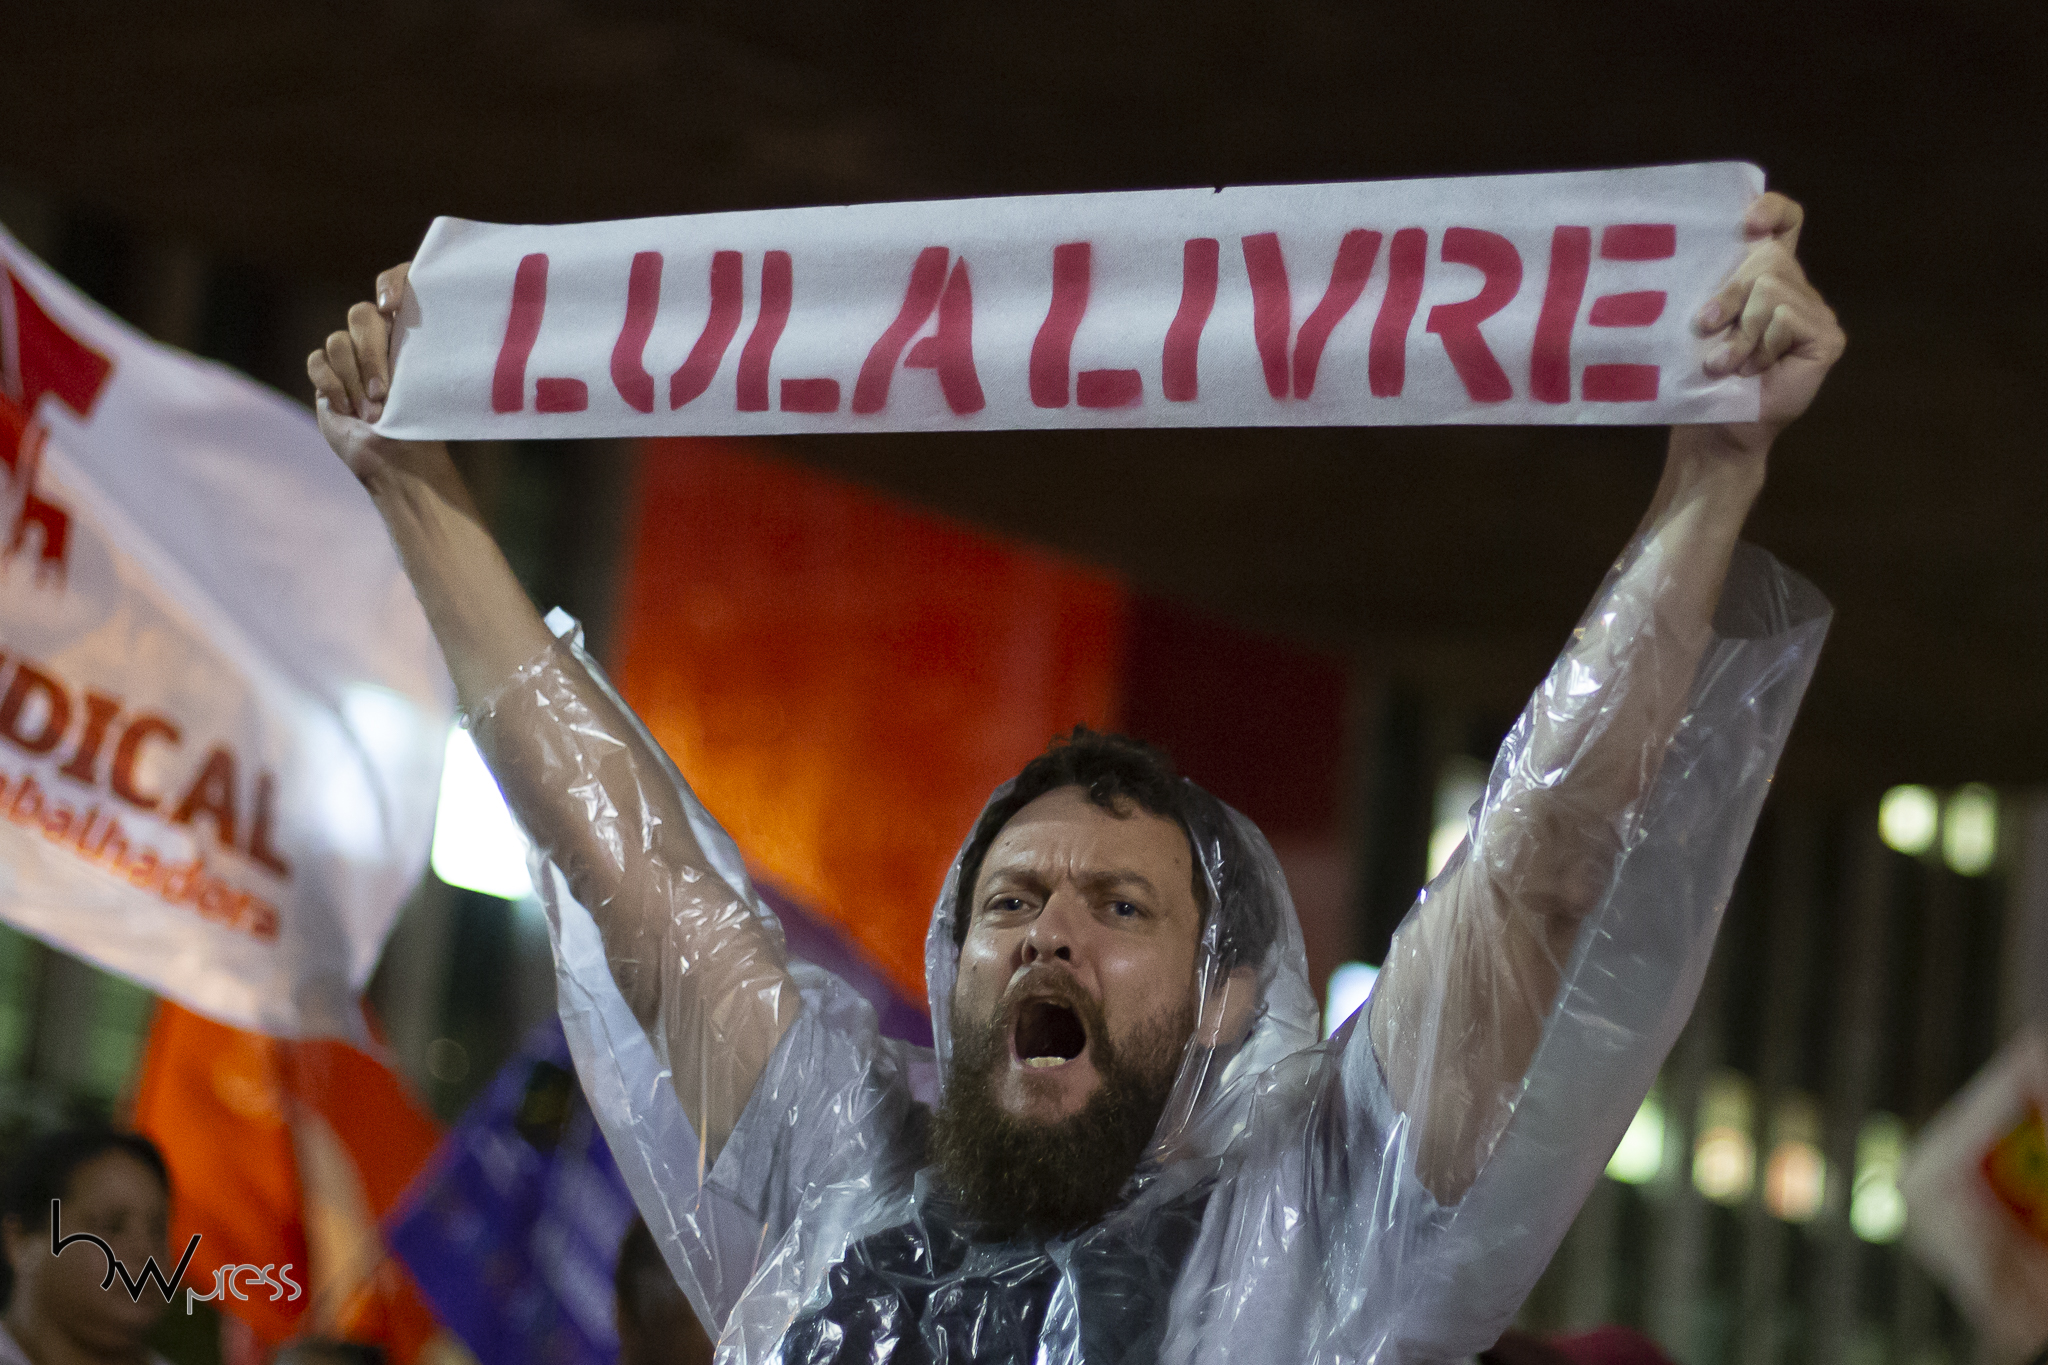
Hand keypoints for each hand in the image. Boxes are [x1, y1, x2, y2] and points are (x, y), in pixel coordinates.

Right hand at [306, 263, 447, 485]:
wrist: (399, 458)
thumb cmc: (423, 425)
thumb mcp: (431, 387)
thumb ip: (426, 354)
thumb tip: (426, 333)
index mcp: (407, 331)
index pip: (397, 283)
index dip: (393, 283)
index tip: (390, 305)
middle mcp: (376, 337)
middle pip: (361, 315)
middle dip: (372, 356)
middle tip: (384, 394)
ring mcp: (348, 353)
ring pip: (338, 341)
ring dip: (355, 381)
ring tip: (372, 413)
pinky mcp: (325, 372)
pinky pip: (317, 361)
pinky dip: (332, 386)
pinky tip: (348, 410)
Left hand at [1690, 193, 1846, 455]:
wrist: (1714, 429)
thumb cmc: (1700, 377)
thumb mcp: (1699, 325)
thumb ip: (1711, 288)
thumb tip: (1695, 261)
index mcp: (1765, 277)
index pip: (1785, 222)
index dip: (1772, 210)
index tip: (1747, 222)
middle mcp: (1795, 288)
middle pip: (1768, 257)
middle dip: (1729, 293)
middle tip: (1705, 329)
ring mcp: (1816, 312)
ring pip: (1771, 290)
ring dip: (1739, 332)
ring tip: (1727, 362)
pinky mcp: (1827, 337)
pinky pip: (1787, 318)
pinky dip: (1760, 346)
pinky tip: (1754, 369)